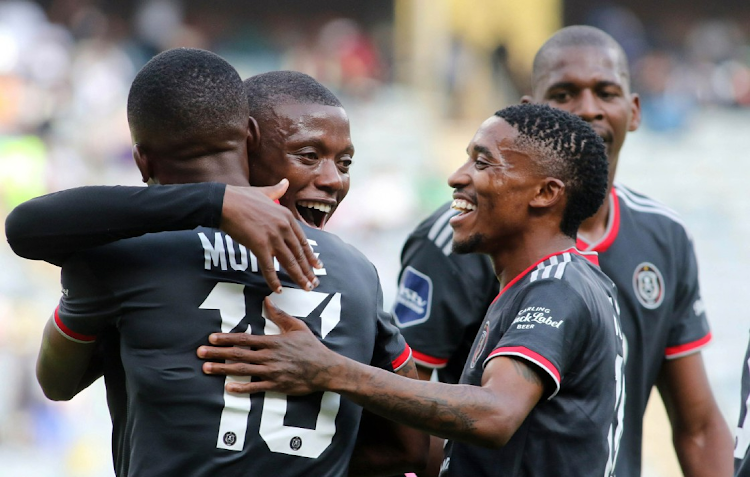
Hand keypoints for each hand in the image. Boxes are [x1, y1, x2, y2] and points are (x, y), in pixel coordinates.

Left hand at [197, 297, 338, 394]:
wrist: (326, 369)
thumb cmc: (311, 346)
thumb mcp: (297, 327)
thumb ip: (279, 315)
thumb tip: (267, 301)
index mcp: (272, 342)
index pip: (244, 339)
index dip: (226, 338)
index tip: (211, 337)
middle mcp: (269, 357)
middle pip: (238, 354)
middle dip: (217, 353)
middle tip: (200, 352)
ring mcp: (272, 372)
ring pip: (242, 370)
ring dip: (222, 370)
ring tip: (206, 368)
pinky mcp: (277, 385)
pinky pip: (256, 387)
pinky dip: (242, 388)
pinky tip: (228, 388)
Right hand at [220, 180, 322, 292]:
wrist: (223, 202)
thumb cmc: (241, 198)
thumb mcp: (264, 192)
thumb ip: (277, 190)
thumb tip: (285, 182)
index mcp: (286, 216)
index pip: (303, 241)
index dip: (311, 256)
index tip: (317, 266)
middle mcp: (283, 227)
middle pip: (299, 254)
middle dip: (308, 270)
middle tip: (314, 283)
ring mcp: (272, 237)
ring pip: (289, 262)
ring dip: (298, 277)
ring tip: (306, 288)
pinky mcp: (259, 245)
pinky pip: (269, 267)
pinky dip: (274, 280)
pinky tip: (279, 289)